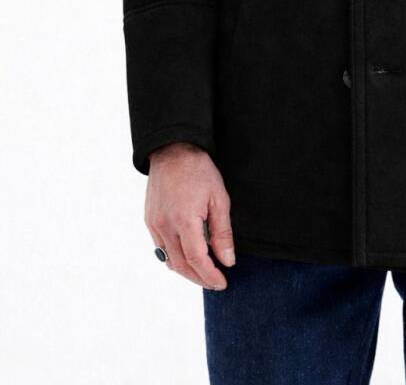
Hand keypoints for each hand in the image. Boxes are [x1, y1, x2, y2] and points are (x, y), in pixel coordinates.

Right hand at [145, 142, 235, 288]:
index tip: (222, 283)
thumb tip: (228, 261)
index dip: (210, 275)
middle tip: (215, 282)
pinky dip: (174, 258)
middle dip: (199, 278)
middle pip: (181, 265)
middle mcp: (165, 227)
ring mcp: (154, 225)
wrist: (172, 151)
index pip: (197, 260)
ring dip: (186, 271)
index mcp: (184, 221)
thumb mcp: (219, 198)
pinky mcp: (149, 221)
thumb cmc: (199, 171)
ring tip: (203, 273)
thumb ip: (222, 232)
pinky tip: (187, 257)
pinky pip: (161, 249)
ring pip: (169, 260)